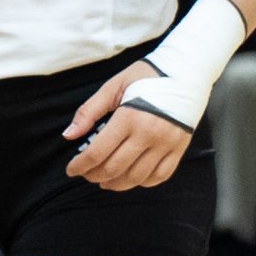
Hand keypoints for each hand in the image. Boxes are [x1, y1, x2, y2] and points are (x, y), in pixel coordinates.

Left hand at [63, 60, 191, 190]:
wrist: (186, 71)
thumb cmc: (146, 76)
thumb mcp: (113, 87)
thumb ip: (88, 112)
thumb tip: (68, 136)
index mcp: (129, 117)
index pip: (98, 152)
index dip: (80, 166)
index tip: (71, 170)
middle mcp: (149, 134)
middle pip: (115, 168)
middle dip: (94, 176)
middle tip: (85, 175)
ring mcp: (167, 143)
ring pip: (137, 177)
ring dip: (116, 184)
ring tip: (104, 181)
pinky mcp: (180, 148)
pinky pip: (161, 175)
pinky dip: (143, 182)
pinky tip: (130, 178)